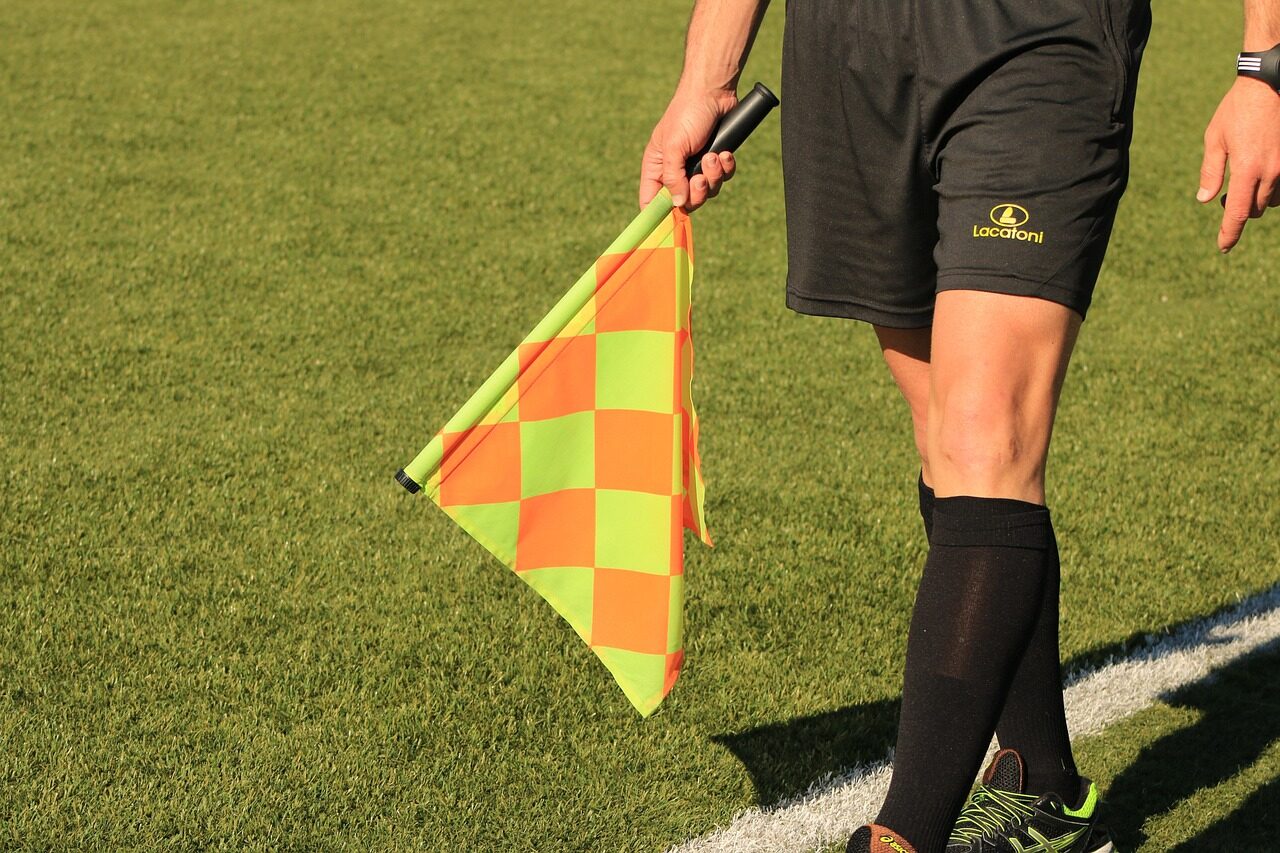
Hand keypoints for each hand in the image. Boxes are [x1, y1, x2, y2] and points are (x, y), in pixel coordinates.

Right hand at [639, 87, 738, 210]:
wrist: (714, 92)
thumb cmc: (687, 114)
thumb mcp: (674, 147)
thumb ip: (673, 177)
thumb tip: (678, 204)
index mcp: (657, 167)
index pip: (651, 201)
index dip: (659, 215)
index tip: (671, 221)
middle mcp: (675, 170)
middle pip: (685, 202)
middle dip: (697, 193)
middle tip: (700, 178)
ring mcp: (696, 166)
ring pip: (707, 191)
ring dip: (713, 176)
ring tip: (714, 156)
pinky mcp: (716, 160)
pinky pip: (722, 178)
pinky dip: (726, 168)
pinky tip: (725, 153)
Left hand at [1198, 77, 1279, 252]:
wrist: (1271, 83)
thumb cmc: (1238, 109)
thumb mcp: (1215, 139)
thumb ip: (1211, 172)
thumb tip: (1206, 200)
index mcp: (1247, 169)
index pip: (1237, 213)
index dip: (1229, 234)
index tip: (1223, 247)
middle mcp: (1272, 172)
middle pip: (1255, 210)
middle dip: (1239, 211)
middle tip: (1224, 199)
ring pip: (1272, 200)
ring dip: (1256, 200)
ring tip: (1242, 184)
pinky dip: (1271, 189)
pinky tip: (1259, 176)